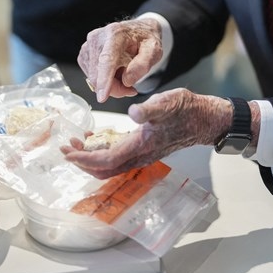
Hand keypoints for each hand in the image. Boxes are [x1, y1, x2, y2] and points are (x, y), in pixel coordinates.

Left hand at [61, 88, 231, 178]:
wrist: (206, 119)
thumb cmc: (187, 110)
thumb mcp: (168, 102)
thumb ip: (150, 109)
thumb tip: (133, 112)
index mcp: (141, 145)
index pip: (105, 161)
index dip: (83, 159)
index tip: (67, 152)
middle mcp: (140, 155)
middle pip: (104, 170)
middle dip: (82, 162)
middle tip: (66, 148)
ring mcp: (143, 154)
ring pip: (110, 166)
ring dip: (91, 158)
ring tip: (78, 143)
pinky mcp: (145, 149)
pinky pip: (118, 158)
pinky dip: (103, 152)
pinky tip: (97, 137)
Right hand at [79, 18, 162, 101]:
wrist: (138, 31)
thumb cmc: (145, 40)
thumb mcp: (154, 50)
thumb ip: (143, 64)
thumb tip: (127, 80)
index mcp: (115, 33)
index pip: (107, 59)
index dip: (104, 79)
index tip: (102, 97)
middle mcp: (97, 37)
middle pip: (99, 74)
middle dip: (115, 88)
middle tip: (131, 88)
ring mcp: (88, 46)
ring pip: (94, 79)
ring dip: (110, 85)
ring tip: (125, 76)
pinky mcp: (85, 55)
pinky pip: (91, 77)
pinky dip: (104, 81)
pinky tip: (115, 73)